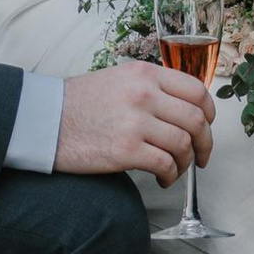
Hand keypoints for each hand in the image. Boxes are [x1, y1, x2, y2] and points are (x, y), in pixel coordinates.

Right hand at [57, 62, 214, 185]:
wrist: (45, 121)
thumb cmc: (79, 104)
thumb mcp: (119, 80)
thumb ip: (151, 88)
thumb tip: (181, 108)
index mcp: (145, 74)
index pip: (196, 90)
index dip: (209, 112)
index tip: (207, 127)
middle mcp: (145, 94)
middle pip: (196, 119)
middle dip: (204, 143)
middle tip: (201, 156)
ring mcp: (136, 122)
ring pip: (183, 144)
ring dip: (185, 162)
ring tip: (175, 170)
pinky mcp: (125, 150)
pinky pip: (165, 164)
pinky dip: (170, 175)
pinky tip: (162, 178)